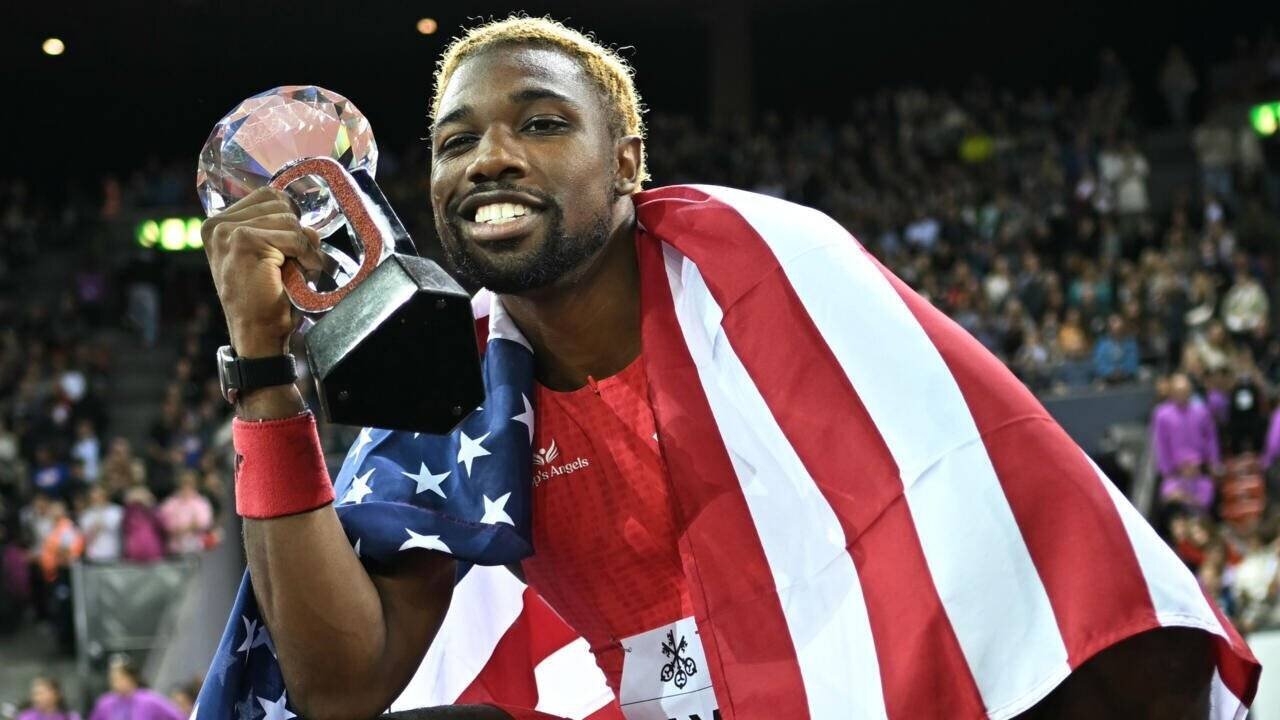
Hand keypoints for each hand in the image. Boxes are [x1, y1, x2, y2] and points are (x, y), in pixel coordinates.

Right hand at [201, 187, 324, 357]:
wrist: (256, 334)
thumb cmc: (266, 299)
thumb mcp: (269, 256)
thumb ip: (280, 230)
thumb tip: (310, 224)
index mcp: (217, 224)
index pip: (266, 196)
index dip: (289, 217)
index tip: (293, 245)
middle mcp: (216, 224)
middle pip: (278, 202)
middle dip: (297, 232)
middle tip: (298, 260)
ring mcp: (228, 231)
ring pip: (288, 218)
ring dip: (303, 246)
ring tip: (299, 269)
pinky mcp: (244, 241)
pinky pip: (293, 236)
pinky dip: (307, 255)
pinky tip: (302, 273)